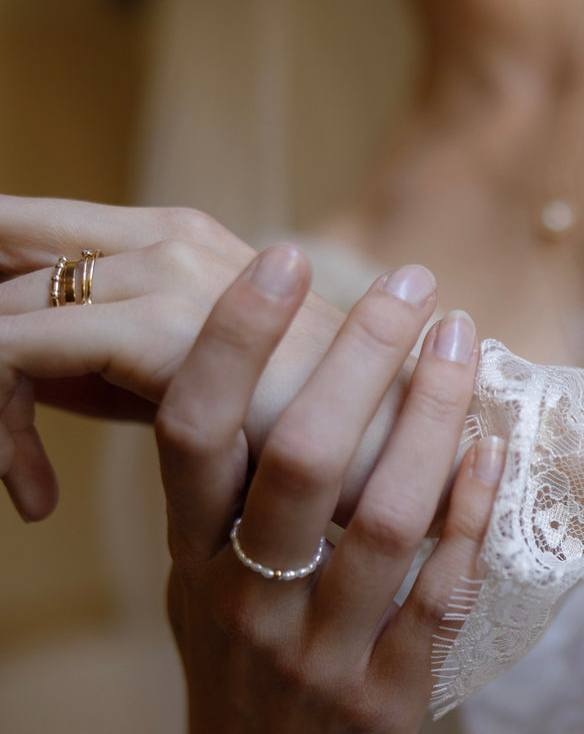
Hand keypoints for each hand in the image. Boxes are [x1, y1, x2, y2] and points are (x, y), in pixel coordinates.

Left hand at [0, 196, 345, 517]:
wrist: (393, 458)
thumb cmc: (314, 434)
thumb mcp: (203, 393)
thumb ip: (115, 366)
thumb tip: (25, 380)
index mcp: (179, 240)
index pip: (32, 233)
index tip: (3, 404)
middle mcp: (171, 237)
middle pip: (6, 256)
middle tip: (2, 454)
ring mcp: (165, 271)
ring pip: (3, 317)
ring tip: (18, 487)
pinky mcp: (158, 326)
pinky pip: (15, 352)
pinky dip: (3, 428)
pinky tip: (35, 500)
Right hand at [157, 247, 502, 733]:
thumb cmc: (239, 666)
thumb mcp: (203, 580)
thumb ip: (230, 494)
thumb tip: (287, 372)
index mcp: (194, 560)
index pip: (198, 432)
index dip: (234, 340)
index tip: (281, 259)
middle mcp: (248, 601)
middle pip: (304, 457)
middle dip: (361, 357)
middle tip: (411, 285)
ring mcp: (320, 652)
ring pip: (387, 517)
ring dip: (432, 418)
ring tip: (461, 344)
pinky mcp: (388, 691)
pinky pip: (441, 590)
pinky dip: (470, 512)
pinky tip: (490, 446)